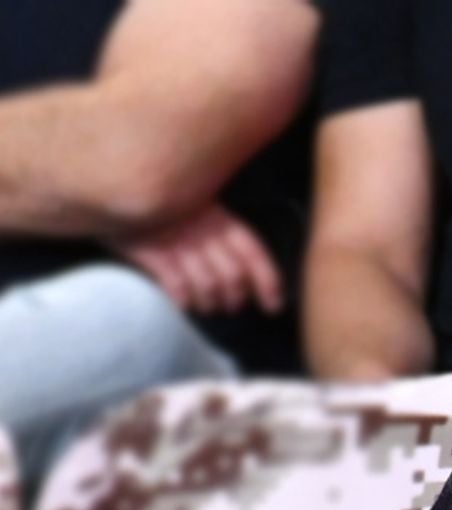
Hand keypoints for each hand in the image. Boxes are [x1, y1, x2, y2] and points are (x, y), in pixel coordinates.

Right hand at [109, 202, 283, 314]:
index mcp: (217, 215)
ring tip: (207, 306)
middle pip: (233, 275)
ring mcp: (176, 239)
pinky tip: (184, 303)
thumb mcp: (194, 205)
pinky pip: (178, 285)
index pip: (252, 251)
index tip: (274, 306)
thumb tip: (244, 276)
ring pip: (208, 284)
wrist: (102, 185)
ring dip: (211, 303)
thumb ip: (219, 232)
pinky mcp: (151, 250)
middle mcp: (200, 228)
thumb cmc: (156, 202)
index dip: (269, 282)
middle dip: (235, 298)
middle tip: (231, 306)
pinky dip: (185, 300)